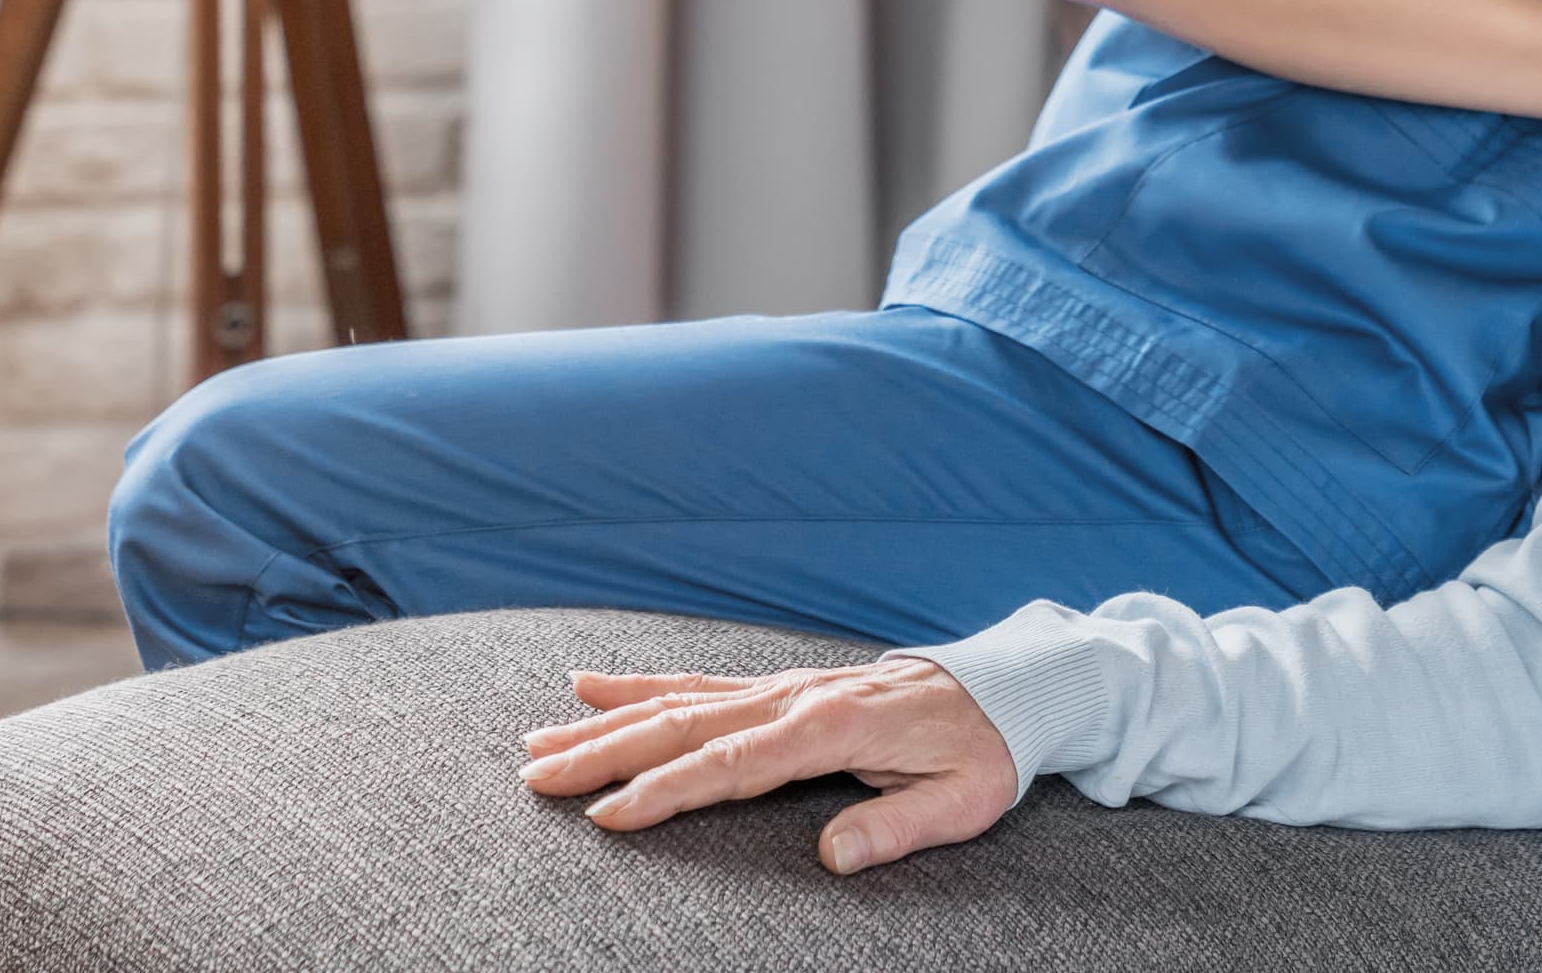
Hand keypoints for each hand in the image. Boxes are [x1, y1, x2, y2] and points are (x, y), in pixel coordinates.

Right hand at [515, 658, 1017, 869]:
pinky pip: (700, 684)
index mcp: (831, 728)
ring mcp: (783, 688)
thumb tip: (832, 857)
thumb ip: (897, 828)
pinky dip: (641, 685)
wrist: (1007, 690)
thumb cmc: (985, 750)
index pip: (731, 763)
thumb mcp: (963, 799)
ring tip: (536, 742)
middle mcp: (795, 699)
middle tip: (534, 780)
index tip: (608, 816)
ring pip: (679, 704)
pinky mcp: (781, 689)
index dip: (667, 790)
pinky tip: (589, 686)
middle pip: (685, 727)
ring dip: (606, 724)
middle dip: (605, 754)